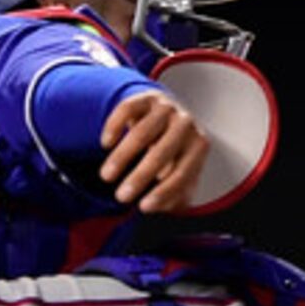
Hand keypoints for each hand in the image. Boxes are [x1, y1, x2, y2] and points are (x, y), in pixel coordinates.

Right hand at [100, 91, 210, 214]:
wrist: (167, 115)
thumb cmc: (174, 153)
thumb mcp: (180, 172)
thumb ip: (174, 195)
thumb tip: (159, 208)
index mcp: (199, 145)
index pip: (183, 172)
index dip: (163, 192)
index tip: (143, 208)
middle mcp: (186, 123)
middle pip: (161, 152)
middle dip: (140, 177)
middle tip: (121, 197)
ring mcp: (166, 108)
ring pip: (141, 133)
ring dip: (122, 157)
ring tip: (106, 176)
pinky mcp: (145, 97)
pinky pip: (127, 110)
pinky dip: (114, 127)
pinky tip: (106, 145)